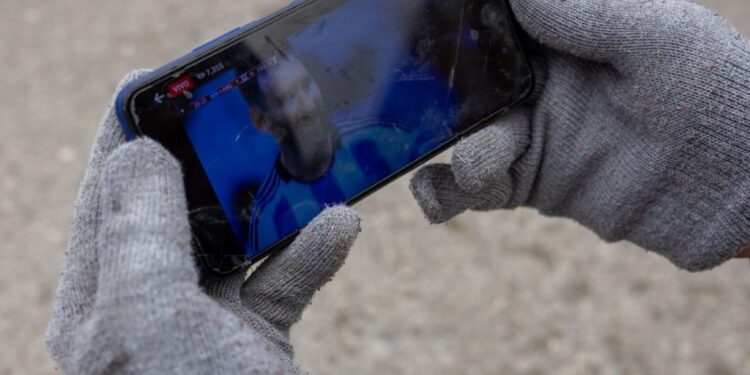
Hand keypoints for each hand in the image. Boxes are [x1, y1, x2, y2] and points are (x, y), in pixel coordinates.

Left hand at [46, 71, 360, 373]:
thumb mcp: (148, 319)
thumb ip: (138, 232)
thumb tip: (135, 154)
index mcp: (99, 298)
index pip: (105, 193)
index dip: (128, 130)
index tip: (164, 81)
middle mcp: (145, 306)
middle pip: (172, 208)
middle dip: (206, 159)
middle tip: (242, 116)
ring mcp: (201, 322)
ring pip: (233, 240)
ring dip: (268, 206)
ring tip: (297, 165)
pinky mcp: (253, 339)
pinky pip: (282, 282)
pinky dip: (310, 254)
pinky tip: (338, 228)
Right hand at [410, 0, 749, 270]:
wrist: (733, 182)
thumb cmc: (708, 93)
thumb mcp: (652, 37)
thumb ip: (584, 14)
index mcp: (560, 37)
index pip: (492, 24)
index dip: (458, 25)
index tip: (426, 26)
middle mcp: (533, 84)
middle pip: (461, 80)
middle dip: (434, 87)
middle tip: (415, 95)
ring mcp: (527, 135)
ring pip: (458, 134)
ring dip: (451, 146)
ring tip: (483, 162)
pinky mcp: (527, 184)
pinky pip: (471, 186)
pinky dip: (443, 190)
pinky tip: (437, 192)